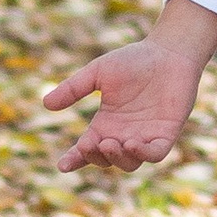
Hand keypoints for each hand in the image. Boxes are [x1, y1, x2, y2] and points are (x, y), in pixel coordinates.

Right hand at [43, 5, 216, 171]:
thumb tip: (46, 104)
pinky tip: (133, 143)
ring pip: (130, 163)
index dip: (74, 160)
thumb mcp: (98, 73)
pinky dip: (144, 154)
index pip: (86, 150)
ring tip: (111, 142)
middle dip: (96, 157)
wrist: (169, 51)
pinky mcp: (167, 132)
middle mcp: (124, 134)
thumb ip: (74, 88)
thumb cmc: (135, 60)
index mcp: (105, 124)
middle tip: (94, 142)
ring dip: (118, 158)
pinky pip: (156, 154)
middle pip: (106, 160)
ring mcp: (146, 135)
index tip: (63, 165)